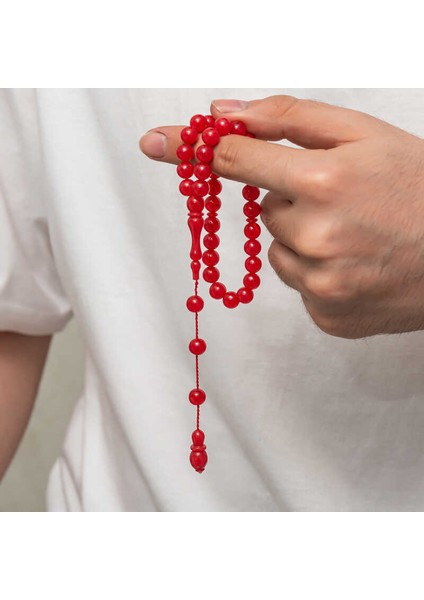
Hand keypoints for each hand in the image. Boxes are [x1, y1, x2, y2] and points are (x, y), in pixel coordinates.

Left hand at [139, 95, 423, 338]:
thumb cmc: (420, 188)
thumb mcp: (366, 134)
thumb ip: (290, 119)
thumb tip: (224, 114)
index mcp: (321, 182)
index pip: (235, 161)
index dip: (194, 149)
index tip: (156, 143)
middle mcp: (313, 237)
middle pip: (264, 209)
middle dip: (293, 199)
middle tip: (345, 200)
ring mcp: (319, 284)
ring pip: (278, 250)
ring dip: (304, 237)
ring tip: (355, 235)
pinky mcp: (326, 316)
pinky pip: (297, 284)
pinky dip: (316, 271)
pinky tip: (354, 263)